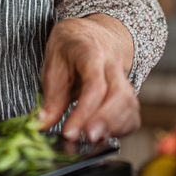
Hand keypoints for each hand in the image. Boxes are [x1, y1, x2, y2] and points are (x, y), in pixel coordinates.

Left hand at [39, 14, 139, 142]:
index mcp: (91, 53)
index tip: (69, 132)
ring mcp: (124, 79)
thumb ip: (51, 97)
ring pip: (129, 106)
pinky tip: (104, 136)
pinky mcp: (128, 94)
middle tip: (86, 138)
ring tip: (92, 141)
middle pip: (119, 96)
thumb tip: (42, 124)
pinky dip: (121, 130)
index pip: (94, 85)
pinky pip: (132, 114)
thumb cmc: (69, 49)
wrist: (90, 34)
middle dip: (104, 122)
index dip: (83, 112)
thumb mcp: (53, 64)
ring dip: (113, 128)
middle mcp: (113, 65)